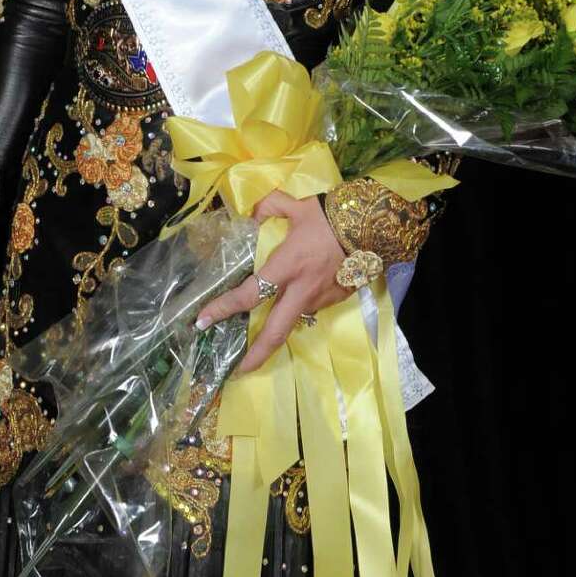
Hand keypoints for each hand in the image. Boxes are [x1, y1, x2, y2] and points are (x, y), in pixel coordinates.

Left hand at [194, 190, 351, 375]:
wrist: (372, 226)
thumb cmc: (330, 216)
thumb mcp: (296, 205)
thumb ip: (269, 207)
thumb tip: (252, 212)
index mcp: (286, 267)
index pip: (249, 294)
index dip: (223, 308)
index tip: (203, 320)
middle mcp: (301, 290)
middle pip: (275, 332)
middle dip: (255, 355)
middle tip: (237, 370)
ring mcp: (320, 299)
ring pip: (293, 321)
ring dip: (278, 330)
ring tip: (263, 336)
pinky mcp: (335, 300)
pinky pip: (310, 308)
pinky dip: (299, 306)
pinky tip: (297, 297)